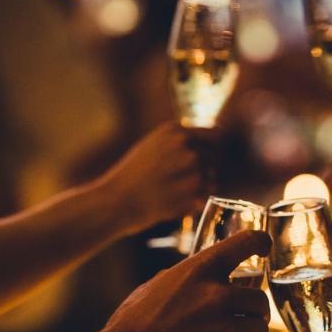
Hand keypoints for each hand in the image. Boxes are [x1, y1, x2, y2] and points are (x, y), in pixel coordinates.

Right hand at [96, 230, 270, 331]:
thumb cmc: (133, 325)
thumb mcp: (156, 286)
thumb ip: (185, 279)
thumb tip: (199, 278)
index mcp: (200, 271)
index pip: (245, 242)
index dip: (260, 242)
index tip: (264, 247)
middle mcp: (219, 295)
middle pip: (260, 298)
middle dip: (252, 310)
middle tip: (240, 318)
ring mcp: (227, 327)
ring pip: (260, 327)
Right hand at [97, 123, 215, 233]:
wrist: (116, 201)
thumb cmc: (132, 175)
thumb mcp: (153, 144)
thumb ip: (180, 141)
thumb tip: (216, 137)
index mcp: (176, 130)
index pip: (215, 135)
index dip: (210, 148)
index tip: (199, 159)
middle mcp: (187, 146)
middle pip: (215, 158)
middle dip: (203, 169)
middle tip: (176, 180)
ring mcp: (192, 169)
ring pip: (212, 177)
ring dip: (200, 186)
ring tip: (173, 190)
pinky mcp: (194, 192)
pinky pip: (206, 195)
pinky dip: (195, 200)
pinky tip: (173, 200)